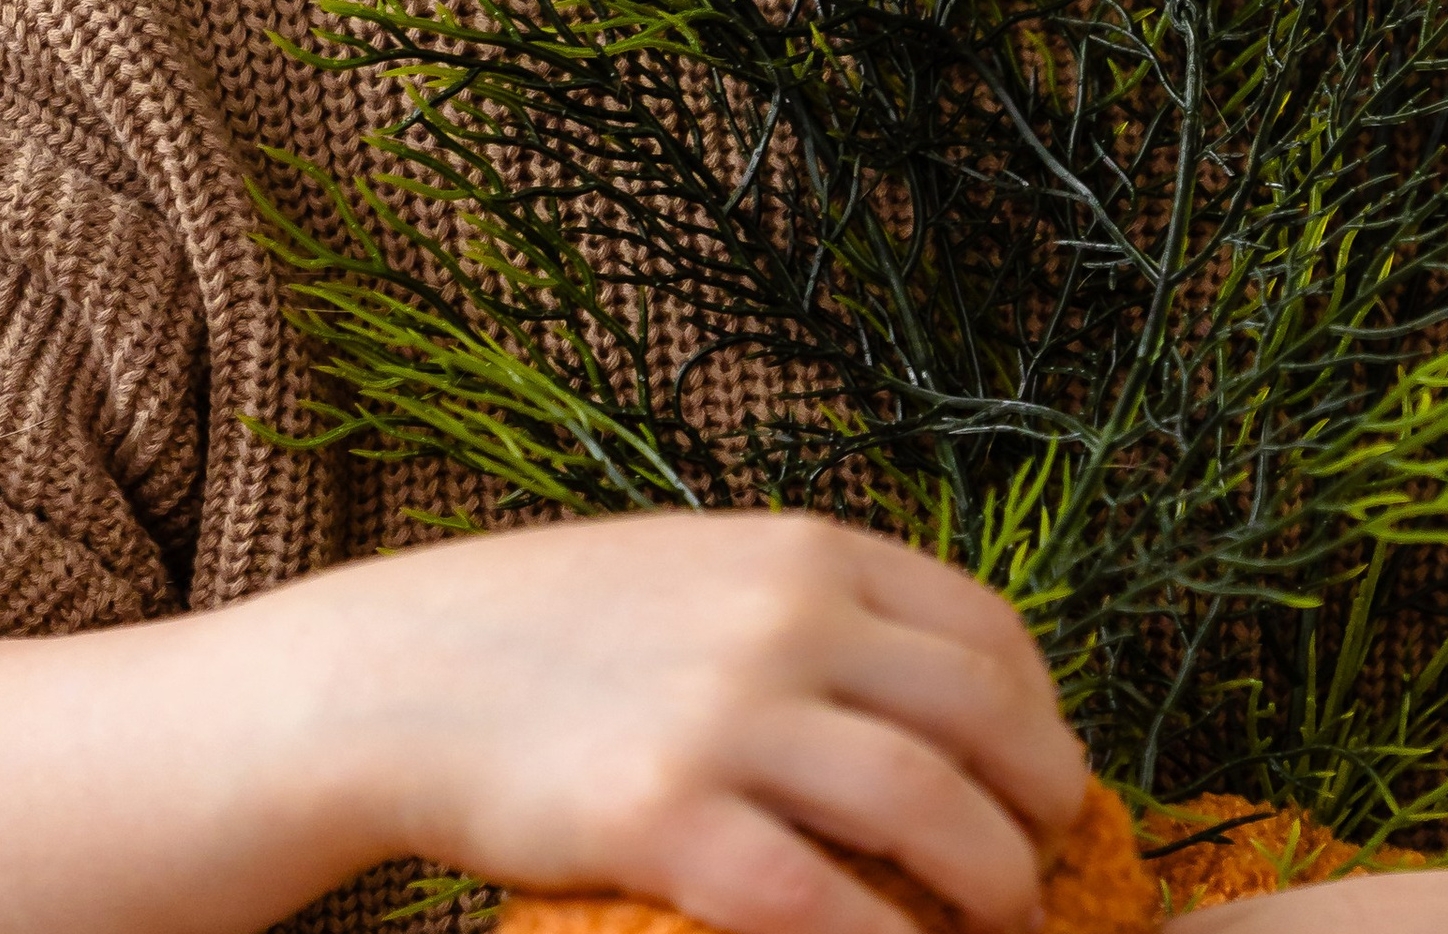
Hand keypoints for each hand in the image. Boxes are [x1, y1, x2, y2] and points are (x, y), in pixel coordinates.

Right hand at [303, 510, 1090, 933]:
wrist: (403, 671)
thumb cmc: (559, 627)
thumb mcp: (704, 570)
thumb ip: (811, 610)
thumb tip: (932, 695)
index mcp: (804, 552)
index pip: (987, 629)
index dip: (1040, 714)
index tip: (1044, 776)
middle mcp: (785, 618)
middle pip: (982, 718)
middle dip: (1041, 805)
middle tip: (1044, 865)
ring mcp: (727, 714)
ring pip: (929, 809)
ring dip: (992, 884)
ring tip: (996, 923)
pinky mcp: (666, 817)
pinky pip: (822, 903)